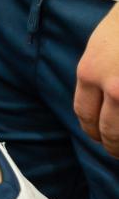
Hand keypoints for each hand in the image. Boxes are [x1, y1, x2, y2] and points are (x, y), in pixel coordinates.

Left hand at [75, 5, 118, 156]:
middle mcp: (113, 86)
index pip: (84, 114)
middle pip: (108, 130)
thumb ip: (98, 74)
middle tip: (117, 153)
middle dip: (113, 145)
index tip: (99, 138)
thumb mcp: (101, 45)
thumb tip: (102, 101)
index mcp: (91, 72)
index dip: (92, 131)